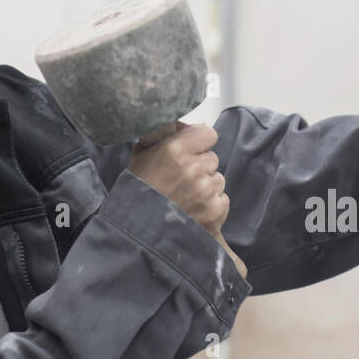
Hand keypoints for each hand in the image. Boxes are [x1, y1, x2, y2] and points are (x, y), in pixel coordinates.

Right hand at [127, 121, 228, 237]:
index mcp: (175, 150)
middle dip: (200, 167)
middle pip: (213, 158)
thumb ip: (163, 136)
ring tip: (185, 198)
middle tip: (181, 179)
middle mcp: (193, 168)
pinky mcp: (214, 212)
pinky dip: (211, 205)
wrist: (136, 232)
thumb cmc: (137, 191)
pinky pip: (222, 200)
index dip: (199, 142)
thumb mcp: (141, 155)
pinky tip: (193, 210)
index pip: (208, 133)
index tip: (190, 150)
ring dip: (206, 187)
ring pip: (218, 180)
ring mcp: (205, 191)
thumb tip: (186, 126)